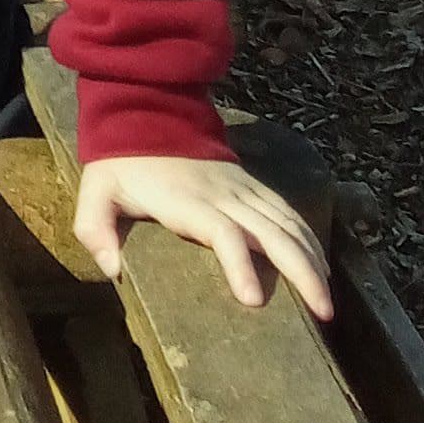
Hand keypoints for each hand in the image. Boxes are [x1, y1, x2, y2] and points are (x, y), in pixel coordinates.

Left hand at [75, 153, 333, 320]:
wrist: (146, 110)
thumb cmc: (121, 162)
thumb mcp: (96, 191)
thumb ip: (95, 230)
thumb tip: (113, 272)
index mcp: (188, 201)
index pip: (223, 233)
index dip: (240, 264)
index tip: (254, 300)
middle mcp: (224, 194)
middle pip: (273, 231)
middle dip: (301, 271)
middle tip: (323, 312)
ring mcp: (242, 188)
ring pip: (288, 222)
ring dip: (312, 259)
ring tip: (328, 300)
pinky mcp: (251, 185)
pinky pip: (288, 211)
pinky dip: (309, 237)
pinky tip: (321, 264)